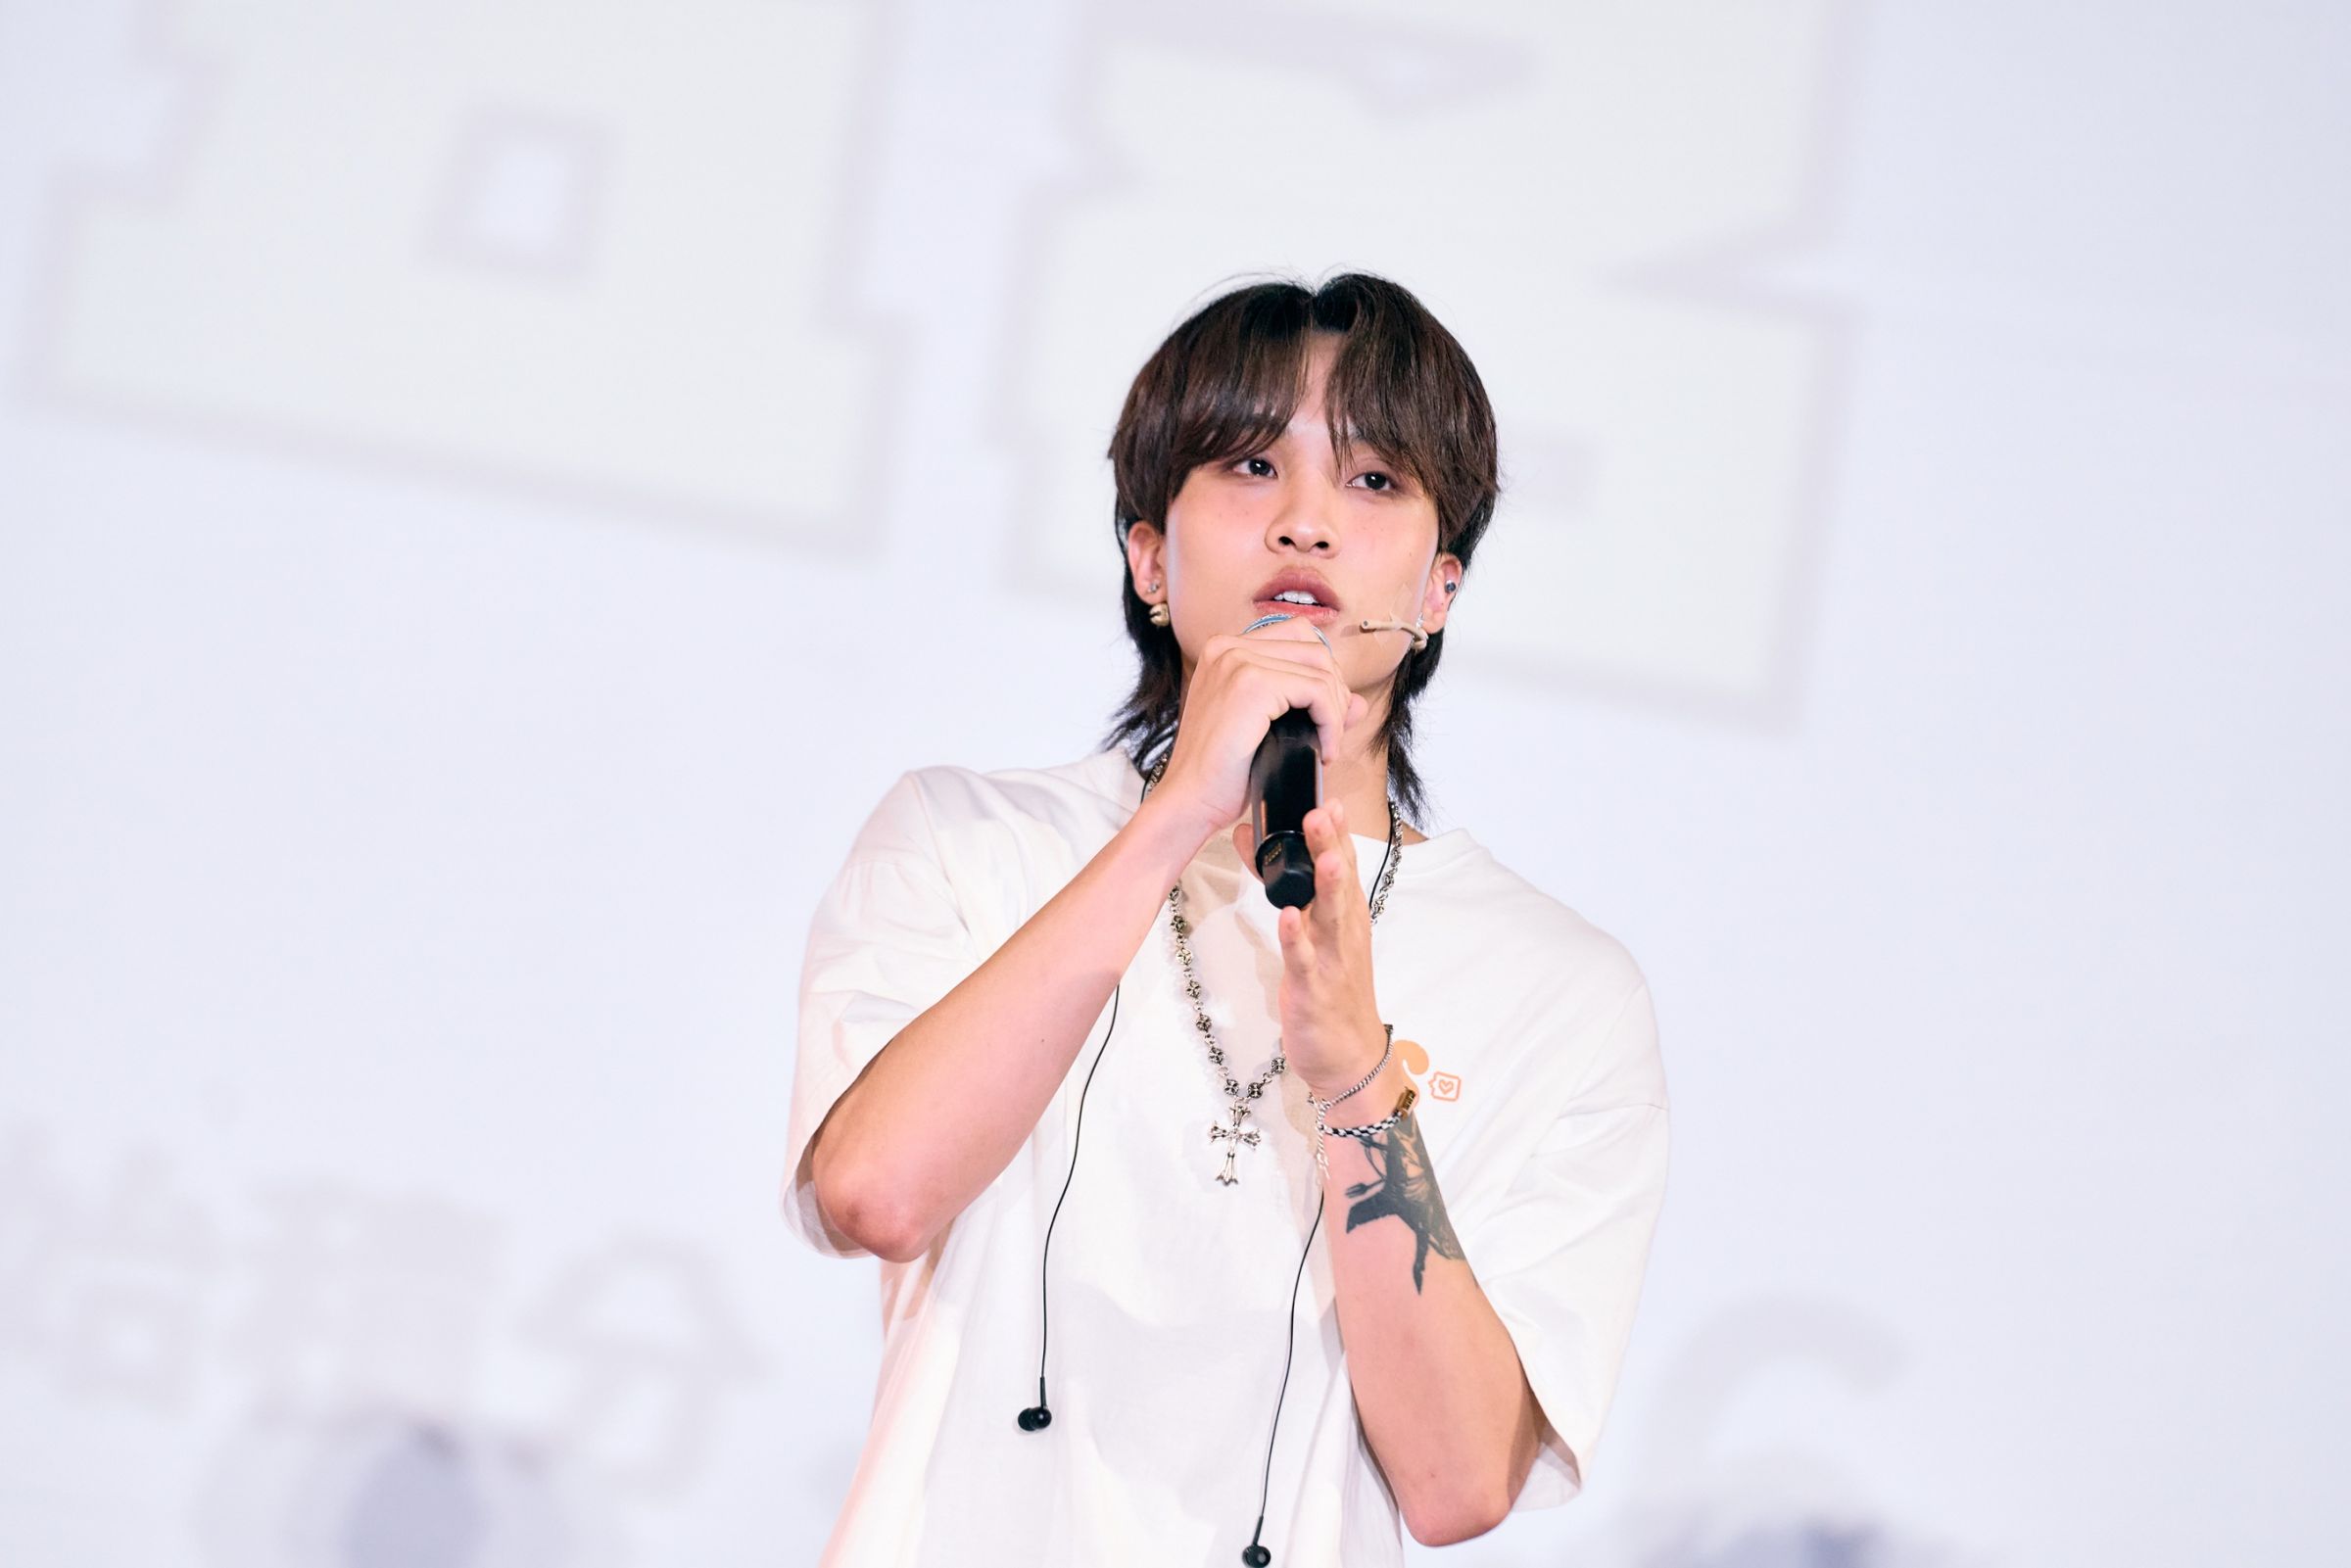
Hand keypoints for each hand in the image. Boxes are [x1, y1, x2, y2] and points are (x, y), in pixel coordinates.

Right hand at [1151, 617, 1371, 843]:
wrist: (1190, 801)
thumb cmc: (1223, 773)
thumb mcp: (1270, 729)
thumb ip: (1311, 707)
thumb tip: (1358, 701)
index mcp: (1225, 649)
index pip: (1298, 637)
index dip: (1322, 676)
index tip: (1323, 718)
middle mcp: (1227, 646)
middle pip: (1315, 648)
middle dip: (1335, 692)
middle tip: (1329, 735)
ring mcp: (1237, 661)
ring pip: (1321, 669)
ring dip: (1336, 711)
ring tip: (1326, 745)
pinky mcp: (1252, 684)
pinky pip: (1318, 691)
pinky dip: (1331, 723)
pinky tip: (1324, 750)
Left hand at [1237, 798, 1387, 1092]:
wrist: (1349, 1055)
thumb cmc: (1331, 987)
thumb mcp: (1311, 931)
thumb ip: (1286, 885)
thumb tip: (1252, 837)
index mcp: (1345, 914)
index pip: (1343, 863)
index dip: (1335, 831)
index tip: (1327, 796)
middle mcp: (1343, 930)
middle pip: (1339, 881)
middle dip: (1331, 846)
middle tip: (1322, 810)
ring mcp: (1332, 958)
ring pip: (1331, 915)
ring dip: (1328, 885)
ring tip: (1324, 856)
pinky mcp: (1314, 987)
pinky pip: (1304, 959)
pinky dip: (1296, 938)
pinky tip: (1287, 917)